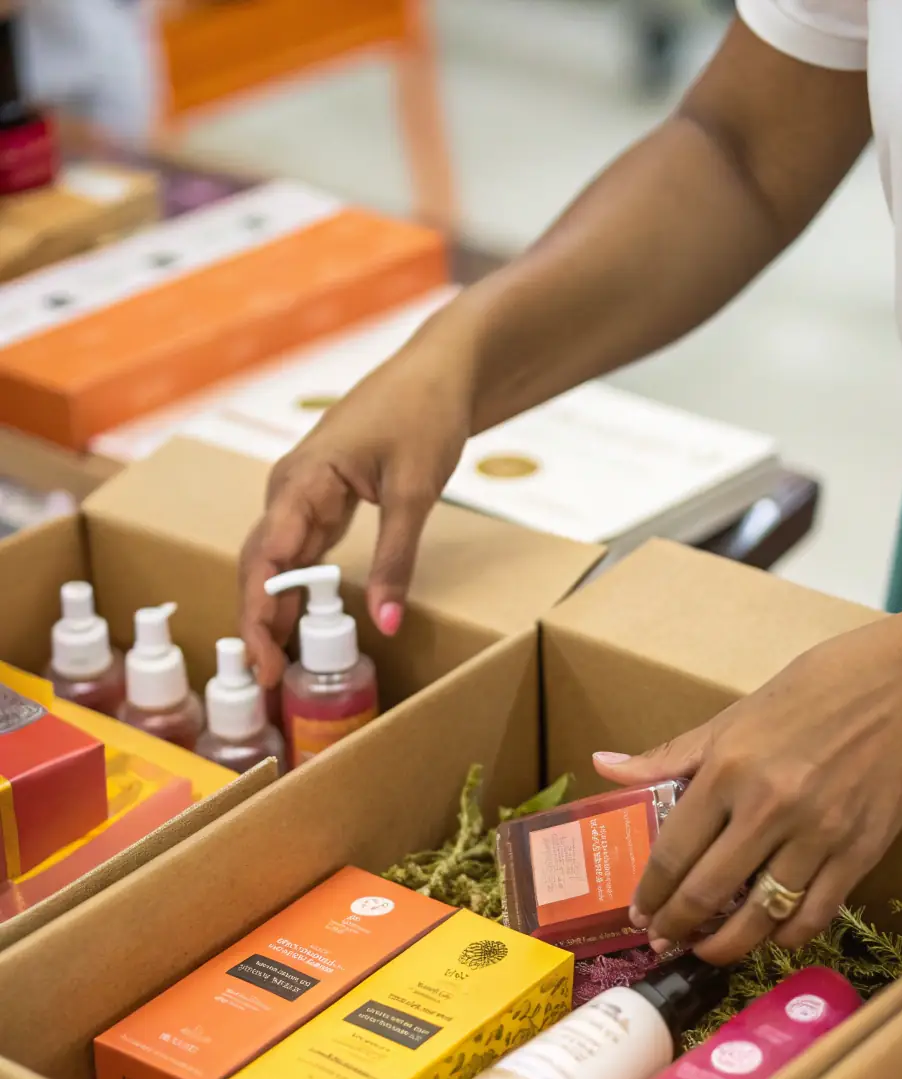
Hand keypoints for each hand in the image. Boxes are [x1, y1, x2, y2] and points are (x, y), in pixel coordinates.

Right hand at [239, 312, 477, 686]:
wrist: (439, 372)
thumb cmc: (423, 415)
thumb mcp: (415, 491)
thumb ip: (397, 559)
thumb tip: (387, 623)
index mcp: (302, 481)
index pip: (265, 558)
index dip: (258, 614)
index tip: (264, 660)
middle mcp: (289, 488)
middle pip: (258, 565)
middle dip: (257, 623)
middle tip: (268, 680)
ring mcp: (302, 495)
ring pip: (274, 562)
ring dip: (272, 611)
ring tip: (275, 665)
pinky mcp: (320, 501)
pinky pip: (297, 552)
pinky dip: (295, 589)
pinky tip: (296, 625)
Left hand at [593, 616, 901, 963]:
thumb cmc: (818, 691)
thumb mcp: (734, 715)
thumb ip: (670, 754)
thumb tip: (604, 765)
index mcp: (728, 769)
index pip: (672, 852)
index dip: (649, 893)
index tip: (639, 914)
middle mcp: (767, 809)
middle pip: (706, 893)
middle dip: (676, 927)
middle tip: (664, 940)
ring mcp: (816, 836)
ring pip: (759, 918)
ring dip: (726, 946)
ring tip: (707, 951)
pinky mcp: (859, 854)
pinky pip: (812, 916)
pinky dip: (785, 937)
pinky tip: (769, 935)